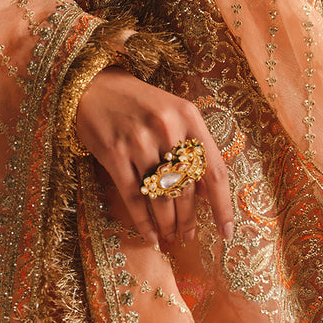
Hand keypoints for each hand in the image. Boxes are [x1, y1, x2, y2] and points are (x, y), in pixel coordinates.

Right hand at [75, 66, 233, 247]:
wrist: (96, 86)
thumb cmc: (141, 104)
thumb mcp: (174, 115)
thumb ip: (194, 149)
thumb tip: (210, 194)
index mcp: (188, 116)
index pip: (214, 170)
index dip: (222, 206)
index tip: (226, 232)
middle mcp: (167, 128)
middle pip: (186, 189)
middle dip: (189, 220)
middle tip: (188, 236)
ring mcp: (139, 141)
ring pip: (161, 197)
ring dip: (168, 224)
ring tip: (170, 236)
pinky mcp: (114, 153)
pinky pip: (134, 198)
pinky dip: (143, 222)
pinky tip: (150, 235)